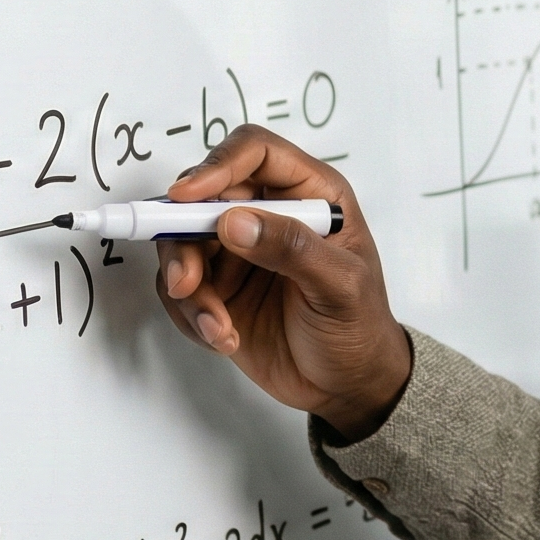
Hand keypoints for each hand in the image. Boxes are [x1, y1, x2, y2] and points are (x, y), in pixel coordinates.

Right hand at [152, 126, 413, 437]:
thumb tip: (234, 221)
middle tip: (187, 282)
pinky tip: (223, 337)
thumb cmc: (359, 328)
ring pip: (181, 243)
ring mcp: (238, 251)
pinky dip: (191, 313)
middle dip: (184, 238)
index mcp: (310, 194)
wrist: (346, 386)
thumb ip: (292, 249)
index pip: (255, 152)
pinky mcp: (217, 288)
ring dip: (187, 287)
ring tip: (218, 326)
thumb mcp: (341, 287)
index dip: (217, 166)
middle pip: (202, 197)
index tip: (187, 197)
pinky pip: (180, 287)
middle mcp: (268, 213)